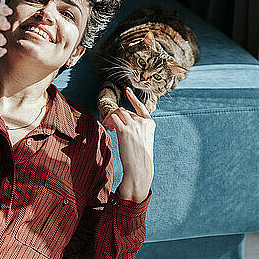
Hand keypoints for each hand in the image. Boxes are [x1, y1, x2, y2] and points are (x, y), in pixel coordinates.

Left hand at [102, 87, 155, 201]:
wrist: (139, 168)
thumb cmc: (141, 157)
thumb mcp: (145, 140)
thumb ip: (139, 129)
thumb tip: (124, 121)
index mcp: (150, 123)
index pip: (141, 107)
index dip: (133, 98)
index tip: (128, 91)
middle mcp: (143, 122)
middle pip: (126, 111)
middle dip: (118, 116)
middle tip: (111, 125)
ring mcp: (134, 125)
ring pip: (119, 112)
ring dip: (112, 117)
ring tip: (109, 127)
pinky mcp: (124, 130)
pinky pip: (113, 118)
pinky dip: (108, 120)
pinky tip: (108, 128)